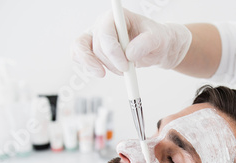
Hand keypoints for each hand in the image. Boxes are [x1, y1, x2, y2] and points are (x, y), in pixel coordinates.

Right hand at [72, 9, 191, 76]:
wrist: (157, 48)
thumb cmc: (158, 40)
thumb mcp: (159, 39)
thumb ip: (146, 43)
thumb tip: (130, 53)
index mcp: (118, 17)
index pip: (105, 31)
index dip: (112, 51)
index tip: (125, 65)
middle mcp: (103, 24)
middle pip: (97, 45)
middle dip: (111, 63)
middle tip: (127, 70)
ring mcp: (96, 36)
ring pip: (84, 51)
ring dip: (100, 67)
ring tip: (120, 72)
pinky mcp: (92, 48)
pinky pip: (77, 54)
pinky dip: (86, 66)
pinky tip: (100, 72)